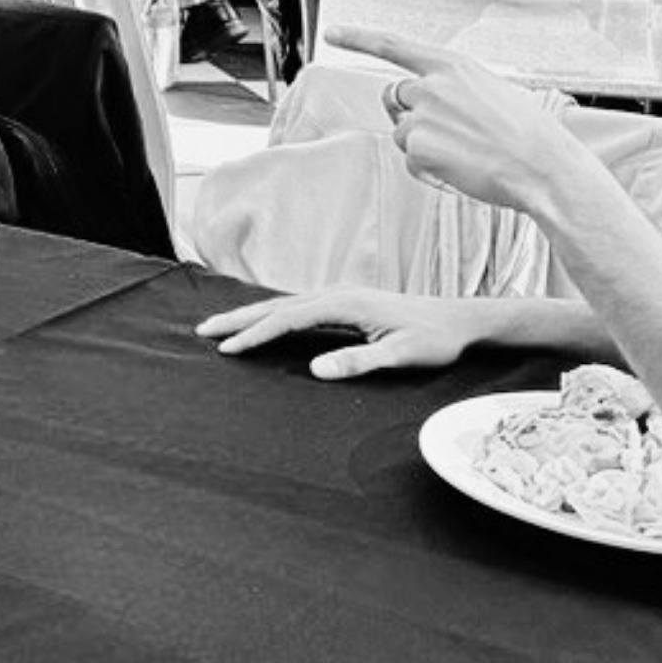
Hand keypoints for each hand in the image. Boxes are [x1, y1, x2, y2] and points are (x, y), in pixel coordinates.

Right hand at [199, 287, 488, 380]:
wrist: (459, 320)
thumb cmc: (434, 339)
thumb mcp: (401, 355)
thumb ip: (360, 361)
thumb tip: (317, 369)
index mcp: (346, 303)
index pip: (288, 319)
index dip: (255, 335)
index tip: (226, 350)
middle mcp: (338, 293)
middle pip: (278, 305)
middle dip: (239, 318)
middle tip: (202, 330)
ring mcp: (341, 297)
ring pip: (285, 305)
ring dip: (252, 315)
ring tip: (221, 327)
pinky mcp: (346, 304)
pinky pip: (298, 308)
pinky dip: (272, 315)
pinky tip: (263, 323)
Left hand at [329, 26, 588, 215]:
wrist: (543, 167)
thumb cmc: (528, 135)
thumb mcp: (491, 92)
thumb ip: (453, 91)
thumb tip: (425, 106)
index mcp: (453, 66)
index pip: (393, 45)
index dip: (359, 38)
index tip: (332, 32)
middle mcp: (432, 85)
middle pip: (393, 97)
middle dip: (408, 115)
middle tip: (447, 134)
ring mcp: (422, 115)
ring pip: (402, 134)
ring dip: (423, 147)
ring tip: (466, 154)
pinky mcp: (418, 147)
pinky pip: (410, 162)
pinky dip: (430, 171)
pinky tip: (461, 170)